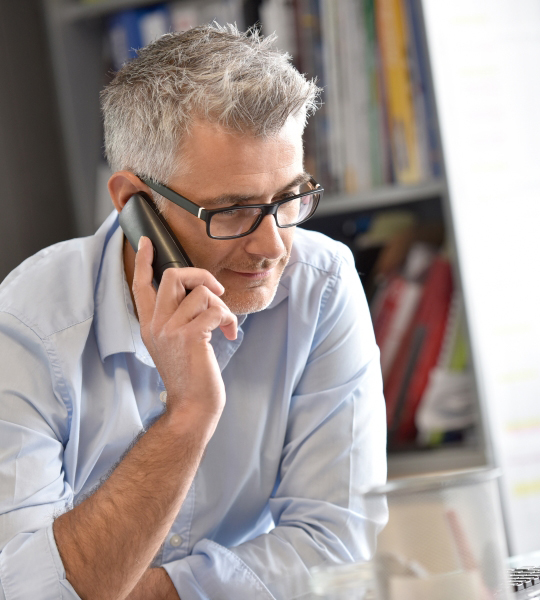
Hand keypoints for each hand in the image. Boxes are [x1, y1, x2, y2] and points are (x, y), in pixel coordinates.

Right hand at [133, 236, 236, 428]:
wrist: (192, 405)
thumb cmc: (190, 374)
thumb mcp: (174, 343)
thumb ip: (177, 317)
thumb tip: (198, 291)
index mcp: (150, 325)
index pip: (141, 285)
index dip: (145, 261)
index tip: (147, 242)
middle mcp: (156, 324)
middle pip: (174, 276)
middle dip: (202, 275)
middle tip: (216, 290)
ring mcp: (170, 330)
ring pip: (202, 293)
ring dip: (222, 306)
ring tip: (224, 324)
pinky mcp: (189, 336)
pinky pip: (215, 309)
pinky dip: (228, 318)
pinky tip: (228, 333)